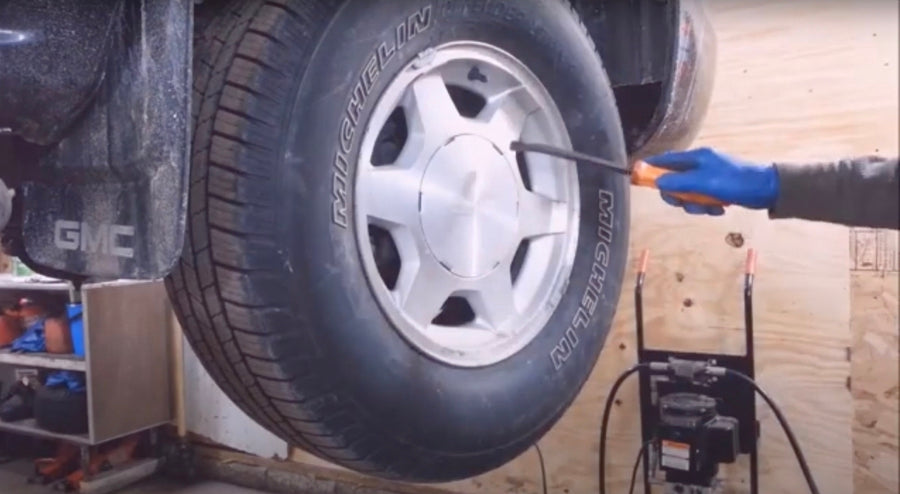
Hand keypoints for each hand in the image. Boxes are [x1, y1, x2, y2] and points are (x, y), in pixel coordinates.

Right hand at [645, 148, 778, 215]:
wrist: (767, 189)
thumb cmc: (735, 182)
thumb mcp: (703, 183)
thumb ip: (678, 182)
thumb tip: (657, 182)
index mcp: (696, 157)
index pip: (665, 160)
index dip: (650, 169)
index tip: (639, 179)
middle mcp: (700, 164)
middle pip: (674, 180)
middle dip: (678, 195)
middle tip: (684, 203)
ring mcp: (709, 176)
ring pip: (688, 192)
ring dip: (696, 204)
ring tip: (710, 208)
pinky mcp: (718, 187)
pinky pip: (702, 198)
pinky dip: (708, 206)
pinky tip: (720, 208)